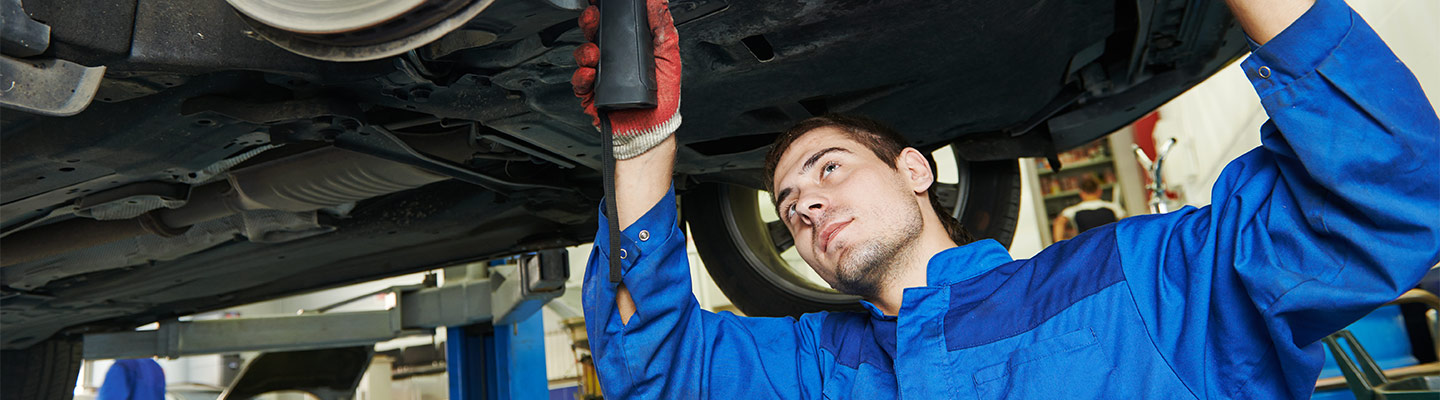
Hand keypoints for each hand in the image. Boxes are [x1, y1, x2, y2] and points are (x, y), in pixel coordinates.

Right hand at [572, 0, 682, 159]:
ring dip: (585, 50)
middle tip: (593, 18)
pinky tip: (590, 74)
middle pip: (593, 35)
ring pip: (582, 55)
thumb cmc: (663, 101)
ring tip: (594, 53)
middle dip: (589, 23)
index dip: (605, 14)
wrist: (653, 132)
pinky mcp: (591, 95)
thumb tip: (659, 2)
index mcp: (630, 49)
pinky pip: (579, 82)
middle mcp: (613, 61)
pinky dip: (582, 76)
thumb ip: (662, 28)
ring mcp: (601, 77)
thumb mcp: (669, 59)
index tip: (602, 4)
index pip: (613, 25)